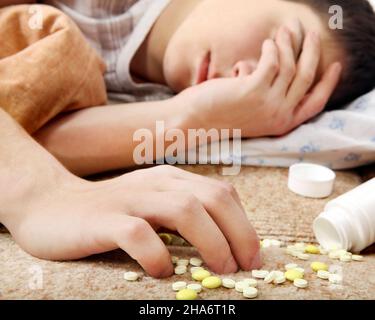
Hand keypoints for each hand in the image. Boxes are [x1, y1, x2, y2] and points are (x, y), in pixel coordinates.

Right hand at [3, 165, 259, 277]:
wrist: (52, 205)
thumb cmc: (112, 212)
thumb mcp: (153, 205)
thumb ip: (184, 216)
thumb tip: (225, 244)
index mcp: (172, 179)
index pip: (222, 193)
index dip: (244, 225)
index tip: (252, 256)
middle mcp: (156, 183)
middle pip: (212, 199)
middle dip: (239, 234)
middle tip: (244, 267)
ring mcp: (130, 199)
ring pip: (184, 210)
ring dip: (210, 243)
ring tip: (218, 270)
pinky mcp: (104, 219)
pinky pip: (138, 234)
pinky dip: (157, 254)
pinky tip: (161, 271)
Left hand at [176, 26, 341, 137]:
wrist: (196, 121)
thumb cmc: (222, 114)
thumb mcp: (254, 111)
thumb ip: (272, 96)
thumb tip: (282, 67)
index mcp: (282, 123)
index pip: (316, 103)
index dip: (329, 83)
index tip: (336, 65)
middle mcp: (279, 116)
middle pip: (307, 77)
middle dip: (312, 52)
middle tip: (311, 34)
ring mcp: (268, 104)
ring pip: (290, 65)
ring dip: (289, 44)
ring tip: (284, 31)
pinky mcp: (254, 90)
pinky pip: (272, 60)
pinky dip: (271, 49)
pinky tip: (266, 44)